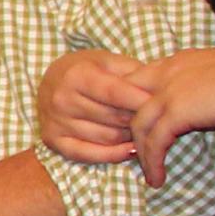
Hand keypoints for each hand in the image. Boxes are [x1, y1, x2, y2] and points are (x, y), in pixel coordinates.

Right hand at [37, 48, 153, 167]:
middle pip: (113, 117)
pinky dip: (113, 155)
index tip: (164, 105)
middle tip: (155, 118)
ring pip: (106, 137)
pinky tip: (131, 150)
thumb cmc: (85, 68)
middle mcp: (62, 99)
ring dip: (130, 136)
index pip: (115, 93)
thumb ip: (133, 73)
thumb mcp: (108, 60)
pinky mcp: (52, 140)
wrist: (49, 79)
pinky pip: (88, 154)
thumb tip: (159, 93)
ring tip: (143, 130)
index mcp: (76, 75)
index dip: (141, 100)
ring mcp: (55, 122)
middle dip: (139, 119)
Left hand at [124, 43, 214, 182]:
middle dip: (124, 132)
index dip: (131, 109)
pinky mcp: (177, 112)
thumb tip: (203, 101)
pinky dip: (152, 163)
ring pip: (138, 128)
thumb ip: (200, 83)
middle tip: (133, 155)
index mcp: (173, 63)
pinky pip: (154, 143)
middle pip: (125, 105)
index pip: (135, 84)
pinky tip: (157, 179)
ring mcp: (167, 93)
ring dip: (140, 155)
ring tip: (147, 175)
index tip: (136, 131)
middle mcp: (163, 75)